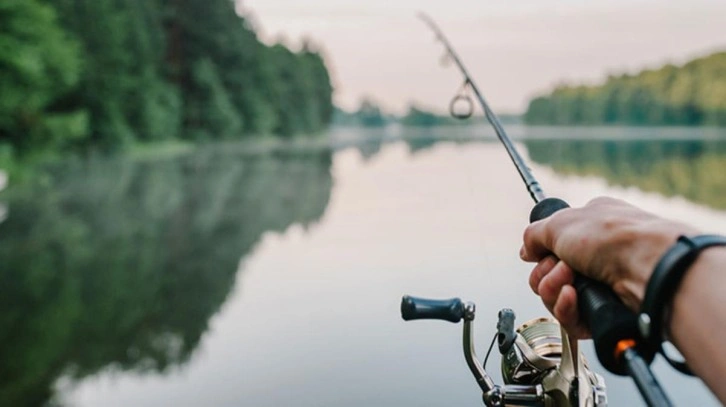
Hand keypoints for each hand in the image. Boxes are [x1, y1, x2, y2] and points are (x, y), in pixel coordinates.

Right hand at [520, 197, 697, 338]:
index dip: (541, 252)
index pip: (552, 245)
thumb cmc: (613, 237)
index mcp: (590, 226)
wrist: (648, 267)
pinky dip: (566, 308)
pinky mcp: (603, 312)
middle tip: (561, 267)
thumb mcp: (561, 222)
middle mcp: (596, 255)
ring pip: (555, 297)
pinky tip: (574, 297)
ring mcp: (601, 284)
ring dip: (553, 289)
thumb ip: (534, 234)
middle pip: (548, 274)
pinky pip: (569, 318)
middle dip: (545, 273)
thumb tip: (526, 250)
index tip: (539, 253)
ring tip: (570, 282)